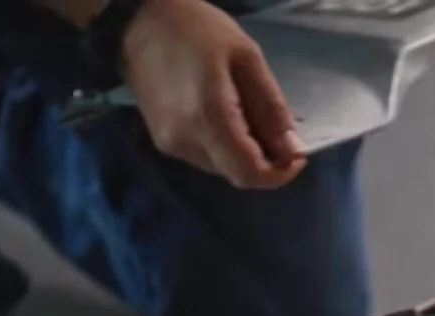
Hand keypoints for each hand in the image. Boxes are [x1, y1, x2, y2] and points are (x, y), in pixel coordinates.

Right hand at [121, 0, 305, 188]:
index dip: (279, 174)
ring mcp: (170, 145)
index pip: (249, 174)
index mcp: (208, 119)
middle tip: (277, 129)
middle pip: (237, 174)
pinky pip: (205, 156)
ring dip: (245, 153)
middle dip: (265, 162)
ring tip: (250, 115)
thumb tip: (294, 150)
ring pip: (222, 168)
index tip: (296, 155)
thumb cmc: (196, 30)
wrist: (138, 20)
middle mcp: (185, 142)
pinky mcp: (162, 141)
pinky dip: (225, 146)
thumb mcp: (247, 58)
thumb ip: (272, 107)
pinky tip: (229, 116)